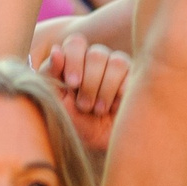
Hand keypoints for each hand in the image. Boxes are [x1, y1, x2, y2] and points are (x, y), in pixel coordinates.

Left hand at [37, 36, 131, 156]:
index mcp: (74, 59)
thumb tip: (56, 50)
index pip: (76, 43)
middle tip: (84, 105)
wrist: (95, 143)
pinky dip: (121, 94)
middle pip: (97, 53)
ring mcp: (118, 68)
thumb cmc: (71, 119)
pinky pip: (133, 76)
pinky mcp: (135, 80)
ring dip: (105, 89)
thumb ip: (51, 74)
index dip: (74, 60)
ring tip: (98, 110)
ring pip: (117, 62)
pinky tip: (114, 108)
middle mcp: (97, 59)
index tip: (72, 84)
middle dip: (89, 82)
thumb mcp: (54, 99)